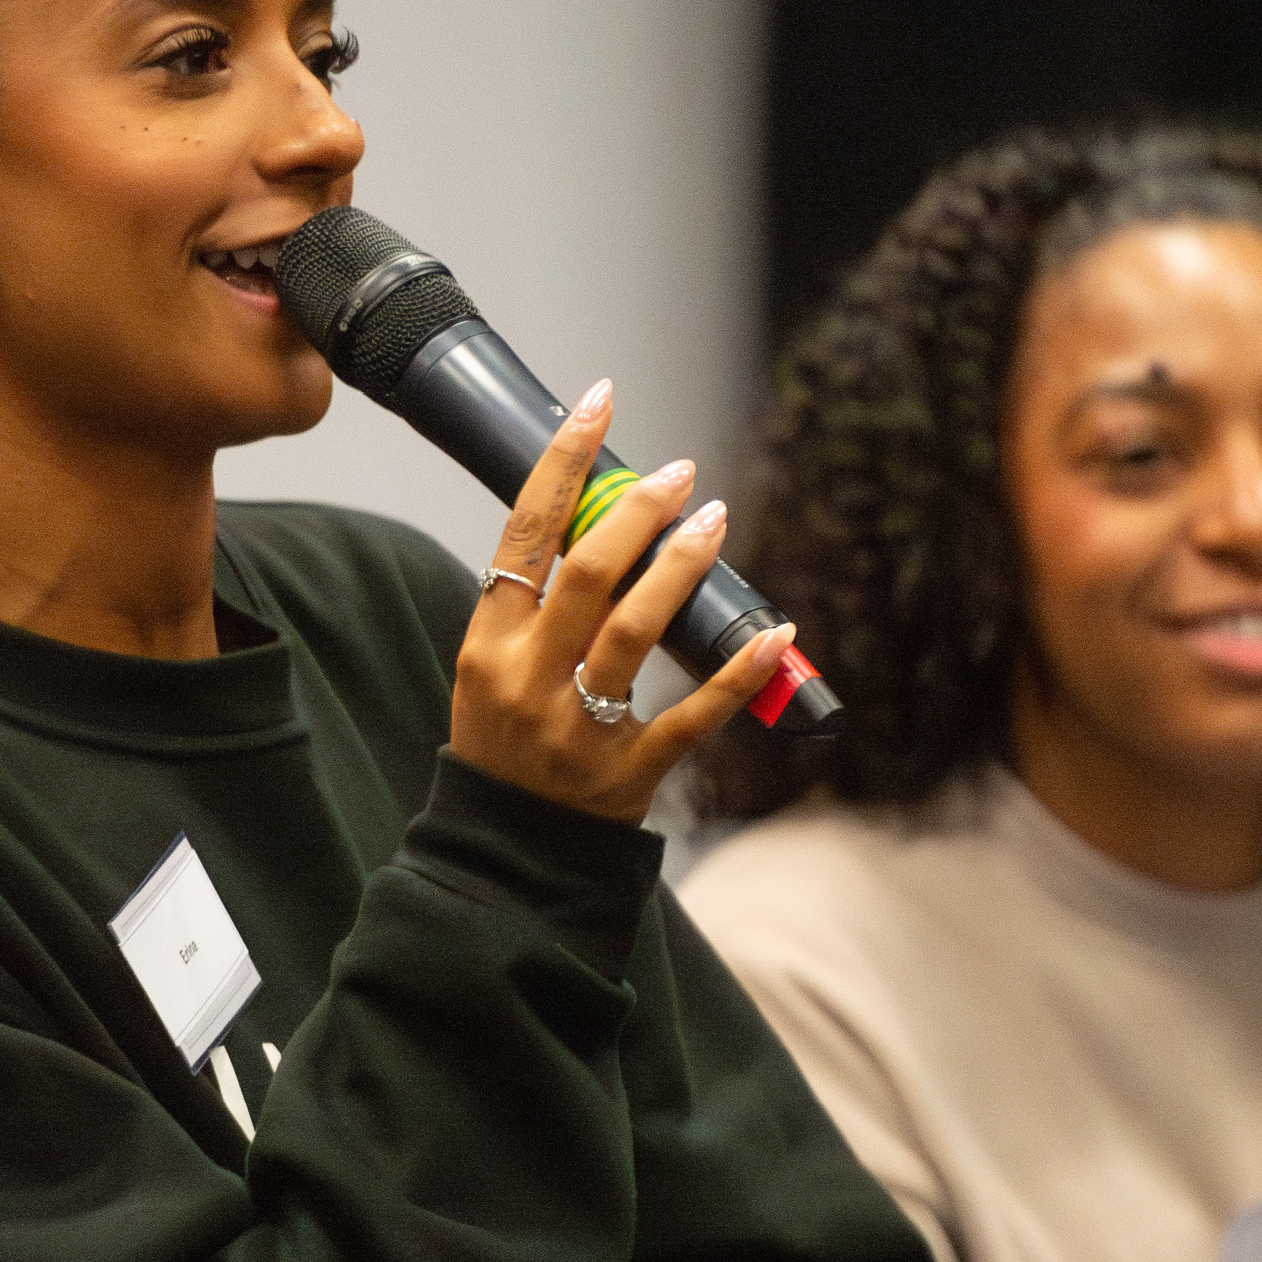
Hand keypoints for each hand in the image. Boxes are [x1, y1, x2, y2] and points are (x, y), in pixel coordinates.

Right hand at [447, 381, 795, 822]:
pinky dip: (737, 672)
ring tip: (715, 516)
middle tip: (679, 471)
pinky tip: (774, 631)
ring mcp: (581, 728)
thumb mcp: (487, 671)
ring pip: (638, 630)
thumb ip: (529, 607)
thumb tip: (595, 522)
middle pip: (588, 573)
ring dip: (683, 566)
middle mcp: (530, 680)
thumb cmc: (503, 748)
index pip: (524, 534)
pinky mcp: (631, 773)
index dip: (562, 464)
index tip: (598, 406)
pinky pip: (693, 714)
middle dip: (638, 509)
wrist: (505, 855)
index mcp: (489, 647)